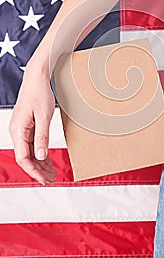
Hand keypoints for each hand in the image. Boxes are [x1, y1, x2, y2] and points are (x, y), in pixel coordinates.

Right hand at [9, 64, 56, 184]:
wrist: (37, 78)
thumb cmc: (39, 93)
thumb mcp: (44, 116)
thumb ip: (42, 137)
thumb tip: (41, 156)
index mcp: (18, 130)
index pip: (23, 158)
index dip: (34, 171)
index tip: (44, 179)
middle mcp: (17, 131)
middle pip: (26, 157)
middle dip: (38, 170)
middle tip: (52, 178)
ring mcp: (21, 129)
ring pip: (29, 152)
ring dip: (40, 163)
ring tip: (52, 172)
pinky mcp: (26, 126)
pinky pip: (31, 144)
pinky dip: (40, 153)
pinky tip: (48, 159)